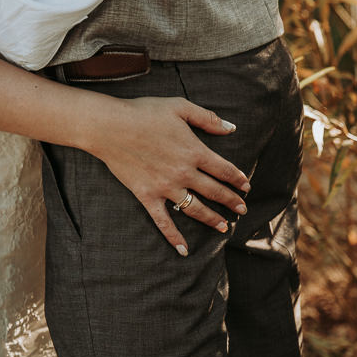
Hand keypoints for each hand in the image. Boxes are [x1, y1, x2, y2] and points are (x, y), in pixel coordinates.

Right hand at [86, 96, 249, 255]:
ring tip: (224, 227)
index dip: (238, 179)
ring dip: (212, 219)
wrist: (109, 127)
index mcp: (194, 151)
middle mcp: (183, 173)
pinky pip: (163, 221)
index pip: (224, 169)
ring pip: (195, 208)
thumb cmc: (143, 112)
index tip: (246, 187)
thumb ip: (207, 118)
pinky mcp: (147, 196)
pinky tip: (184, 250)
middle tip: (242, 209)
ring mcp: (165, 187)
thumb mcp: (179, 107)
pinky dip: (173, 237)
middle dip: (231, 201)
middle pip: (214, 191)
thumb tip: (231, 128)